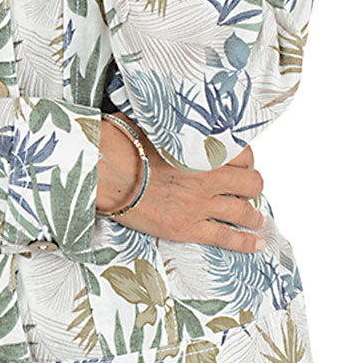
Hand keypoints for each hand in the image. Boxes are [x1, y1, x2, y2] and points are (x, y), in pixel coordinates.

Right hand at [102, 127, 266, 252]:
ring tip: (256, 218)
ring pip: (243, 212)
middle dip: (253, 187)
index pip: (244, 154)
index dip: (247, 161)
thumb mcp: (154, 122)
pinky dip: (246, 242)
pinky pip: (226, 237)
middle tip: (248, 190)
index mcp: (203, 149)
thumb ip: (175, 125)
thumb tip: (175, 118)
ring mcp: (200, 204)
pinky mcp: (187, 227)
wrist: (105, 171)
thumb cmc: (122, 144)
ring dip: (254, 215)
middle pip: (251, 183)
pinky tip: (256, 244)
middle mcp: (208, 177)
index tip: (243, 165)